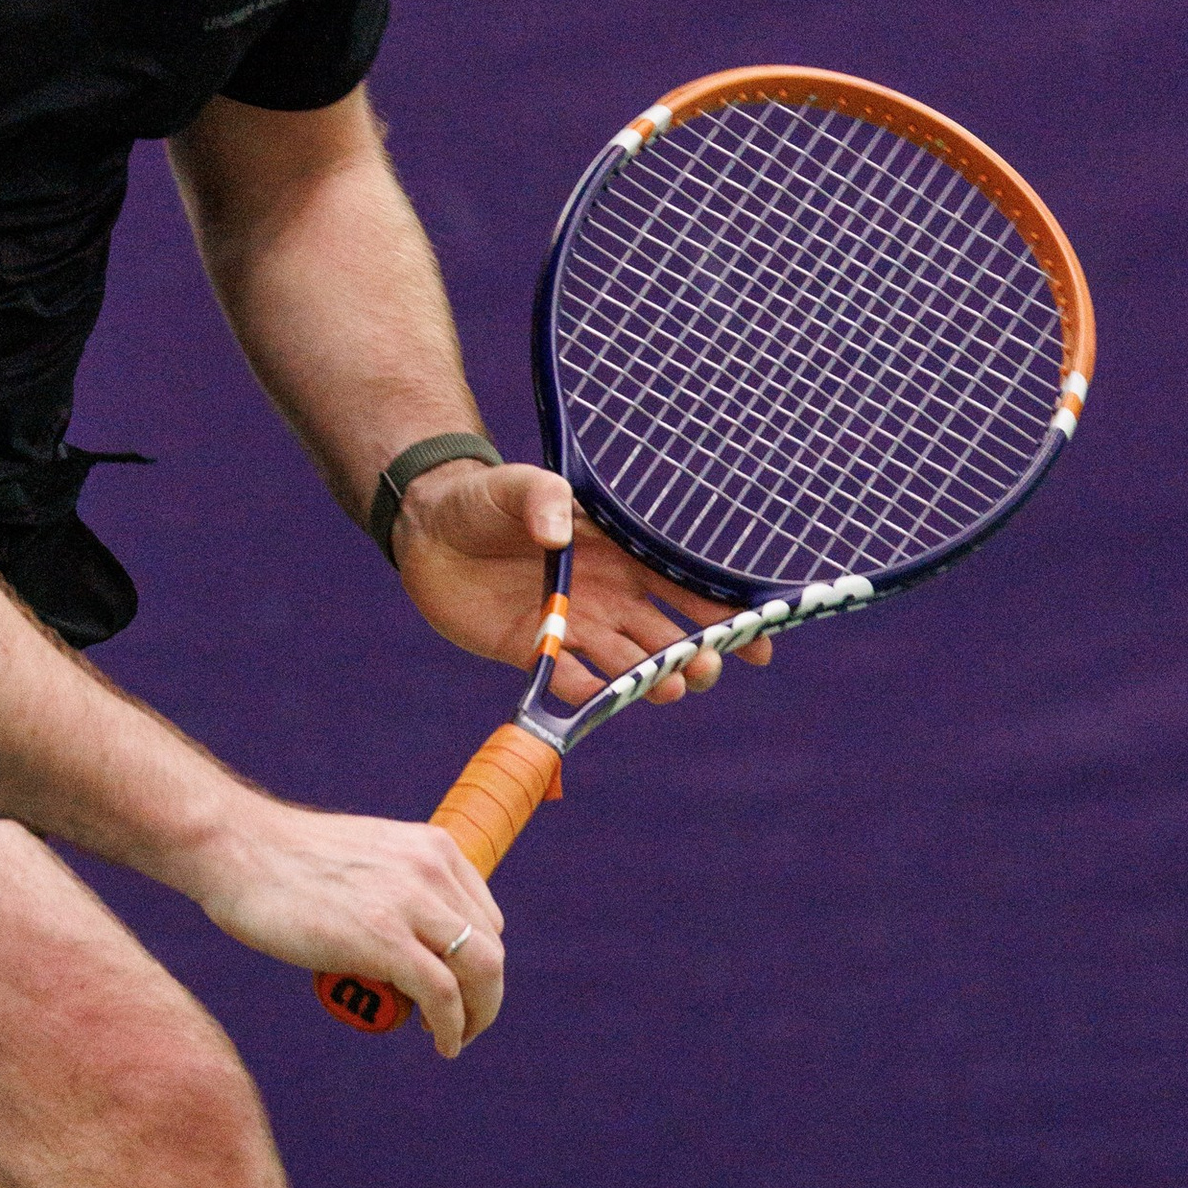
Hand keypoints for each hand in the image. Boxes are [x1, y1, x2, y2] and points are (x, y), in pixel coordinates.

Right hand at [182, 794, 505, 1057]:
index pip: (485, 917)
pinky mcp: (383, 939)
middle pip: (489, 948)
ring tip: (455, 1039)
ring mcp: (410, 903)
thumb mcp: (362, 856)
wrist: (237, 849)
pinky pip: (442, 995)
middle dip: (484, 995)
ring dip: (476, 1016)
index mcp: (431, 847)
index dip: (476, 962)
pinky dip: (452, 1027)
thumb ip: (388, 882)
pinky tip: (444, 1044)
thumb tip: (391, 926)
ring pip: (479, 972)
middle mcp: (431, 870)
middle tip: (461, 1023)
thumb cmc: (282, 860)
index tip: (456, 988)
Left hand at [392, 457, 774, 702]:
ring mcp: (574, 625)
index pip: (684, 588)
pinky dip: (586, 692)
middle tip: (708, 669)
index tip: (759, 642)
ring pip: (627, 662)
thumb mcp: (518, 485)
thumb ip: (544, 500)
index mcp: (621, 554)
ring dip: (651, 678)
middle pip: (665, 635)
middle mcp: (608, 595)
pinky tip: (603, 701)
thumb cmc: (485, 499)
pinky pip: (569, 678)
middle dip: (695, 655)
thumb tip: (560, 535)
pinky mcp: (535, 649)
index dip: (724, 615)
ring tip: (673, 688)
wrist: (429, 529)